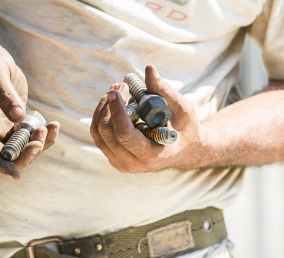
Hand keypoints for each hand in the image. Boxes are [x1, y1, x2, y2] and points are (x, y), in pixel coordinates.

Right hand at [0, 35, 59, 179]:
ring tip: (51, 127)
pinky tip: (53, 125)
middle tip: (40, 141)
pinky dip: (42, 136)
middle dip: (25, 155)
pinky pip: (29, 137)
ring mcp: (1, 127)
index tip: (16, 173)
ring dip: (37, 145)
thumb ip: (5, 94)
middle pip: (5, 155)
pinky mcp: (14, 122)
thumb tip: (19, 117)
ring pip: (20, 148)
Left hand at [90, 65, 206, 172]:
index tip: (117, 90)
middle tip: (121, 85)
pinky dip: (101, 114)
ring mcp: (120, 162)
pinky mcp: (113, 156)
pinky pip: (98, 135)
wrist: (184, 150)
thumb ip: (164, 90)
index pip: (124, 135)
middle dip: (110, 105)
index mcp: (151, 156)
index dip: (116, 110)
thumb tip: (149, 68)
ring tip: (117, 90)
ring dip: (103, 107)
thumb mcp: (182, 109)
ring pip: (98, 133)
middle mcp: (132, 164)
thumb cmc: (186, 128)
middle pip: (106, 132)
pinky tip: (112, 100)